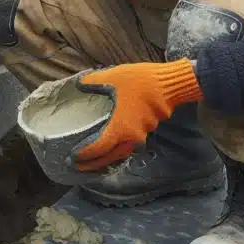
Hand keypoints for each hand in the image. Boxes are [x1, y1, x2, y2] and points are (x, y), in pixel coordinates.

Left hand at [73, 60, 203, 170]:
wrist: (169, 83)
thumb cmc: (139, 81)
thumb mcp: (112, 77)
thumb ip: (93, 83)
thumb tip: (79, 84)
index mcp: (119, 128)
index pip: (98, 148)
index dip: (85, 155)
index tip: (73, 158)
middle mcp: (131, 137)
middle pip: (111, 157)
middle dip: (95, 164)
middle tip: (80, 166)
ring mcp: (142, 134)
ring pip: (123, 152)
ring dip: (109, 157)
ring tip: (96, 157)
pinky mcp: (150, 129)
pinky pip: (132, 144)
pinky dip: (121, 147)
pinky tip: (115, 141)